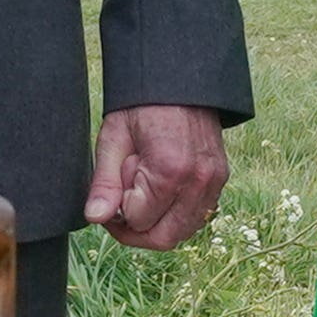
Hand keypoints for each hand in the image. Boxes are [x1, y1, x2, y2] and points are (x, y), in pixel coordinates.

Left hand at [85, 103, 230, 251]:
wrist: (178, 78)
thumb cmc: (142, 105)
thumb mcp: (113, 138)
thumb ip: (104, 182)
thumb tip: (95, 218)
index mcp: (170, 170)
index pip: (138, 221)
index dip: (118, 212)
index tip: (112, 187)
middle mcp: (198, 181)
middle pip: (164, 238)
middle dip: (136, 230)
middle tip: (120, 206)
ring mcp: (214, 182)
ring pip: (183, 232)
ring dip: (158, 225)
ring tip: (142, 194)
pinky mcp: (221, 179)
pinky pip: (197, 216)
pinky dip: (176, 215)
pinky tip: (161, 193)